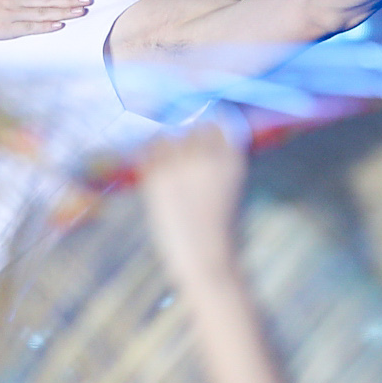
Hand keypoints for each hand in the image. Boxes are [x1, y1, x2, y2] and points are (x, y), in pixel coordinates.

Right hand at [0, 0, 89, 41]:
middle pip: (47, 0)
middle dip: (69, 0)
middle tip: (87, 1)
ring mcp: (11, 14)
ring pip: (42, 13)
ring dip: (63, 12)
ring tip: (80, 12)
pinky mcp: (6, 29)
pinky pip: (29, 27)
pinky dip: (45, 26)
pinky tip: (58, 25)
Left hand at [138, 116, 249, 283]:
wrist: (207, 260)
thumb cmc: (222, 232)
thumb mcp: (230, 189)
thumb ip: (216, 165)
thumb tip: (196, 146)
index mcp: (233, 159)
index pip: (219, 121)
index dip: (209, 129)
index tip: (203, 135)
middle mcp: (207, 155)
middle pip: (193, 126)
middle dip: (189, 138)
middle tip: (183, 156)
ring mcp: (181, 163)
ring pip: (168, 136)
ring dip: (167, 145)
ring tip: (168, 166)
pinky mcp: (157, 176)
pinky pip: (148, 151)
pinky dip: (150, 157)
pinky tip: (155, 171)